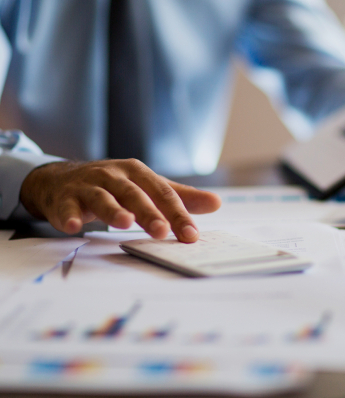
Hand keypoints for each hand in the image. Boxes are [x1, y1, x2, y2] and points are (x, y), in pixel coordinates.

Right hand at [20, 159, 220, 241]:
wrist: (64, 179)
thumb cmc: (114, 185)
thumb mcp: (146, 187)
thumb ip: (179, 196)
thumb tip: (217, 202)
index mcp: (138, 172)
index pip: (162, 193)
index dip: (177, 214)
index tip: (191, 235)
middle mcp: (114, 175)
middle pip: (134, 194)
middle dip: (149, 213)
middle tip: (162, 232)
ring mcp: (88, 185)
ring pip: (103, 197)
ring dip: (113, 210)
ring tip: (125, 223)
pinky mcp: (65, 198)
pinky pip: (67, 207)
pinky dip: (69, 216)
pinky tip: (74, 226)